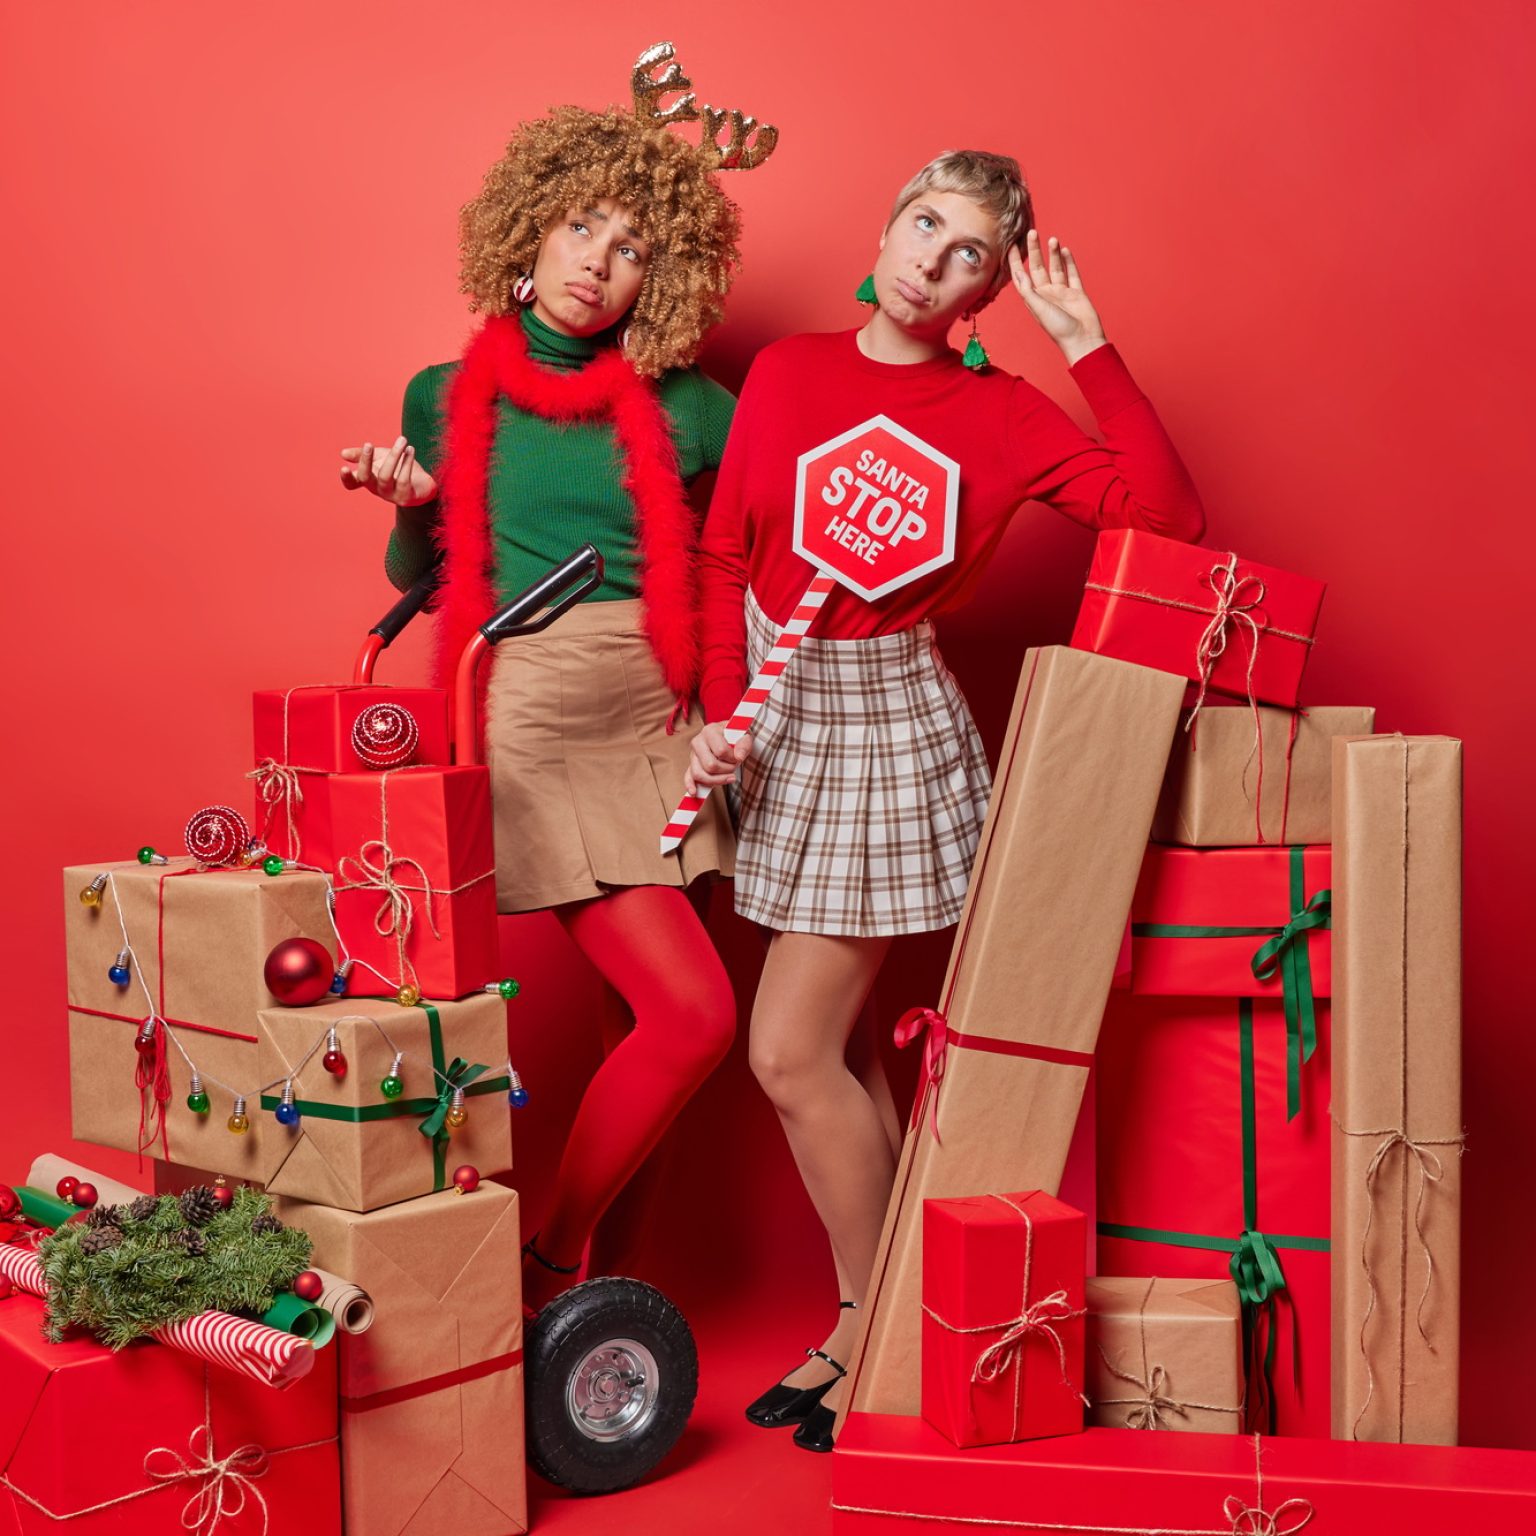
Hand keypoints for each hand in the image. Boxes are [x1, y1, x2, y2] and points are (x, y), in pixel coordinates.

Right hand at [339, 435, 437, 505]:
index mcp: (368, 480)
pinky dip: (407, 462)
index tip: (344, 467)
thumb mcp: (379, 457)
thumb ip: (362, 454)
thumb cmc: (398, 468)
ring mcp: (390, 495)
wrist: (423, 483)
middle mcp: (376, 489)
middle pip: (365, 478)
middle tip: (368, 444)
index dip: (346, 478)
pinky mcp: (405, 497)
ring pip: (385, 476)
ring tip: (402, 440)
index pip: (352, 483)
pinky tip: (410, 450)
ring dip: (393, 456)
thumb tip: (342, 453)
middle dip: (365, 461)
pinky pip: (404, 479)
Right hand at [683, 721, 750, 796]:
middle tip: (734, 767)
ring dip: (716, 780)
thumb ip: (744, 744)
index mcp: (710, 731)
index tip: (738, 757)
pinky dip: (690, 785)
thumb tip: (739, 756)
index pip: (721, 751)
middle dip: (726, 770)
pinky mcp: (692, 765)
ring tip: (729, 777)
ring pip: (699, 774)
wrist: (729, 735)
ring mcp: (693, 754)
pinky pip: (688, 777)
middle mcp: (698, 741)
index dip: (733, 758)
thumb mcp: (745, 735)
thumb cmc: (736, 735)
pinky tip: (694, 792)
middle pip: (710, 765)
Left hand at [1008, 230, 1106, 366]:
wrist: (1083, 339)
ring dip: (1053, 253)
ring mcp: (1062, 292)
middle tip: (1031, 232)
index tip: (1010, 245)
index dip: (1015, 261)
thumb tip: (1019, 273)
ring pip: (1055, 267)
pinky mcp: (1076, 292)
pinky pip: (1072, 274)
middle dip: (1034, 250)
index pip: (1022, 276)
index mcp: (1035, 298)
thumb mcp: (1040, 309)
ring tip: (1052, 239)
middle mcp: (1046, 293)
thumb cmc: (1059, 329)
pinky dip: (1069, 262)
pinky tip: (1065, 250)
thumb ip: (1029, 291)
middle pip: (1038, 267)